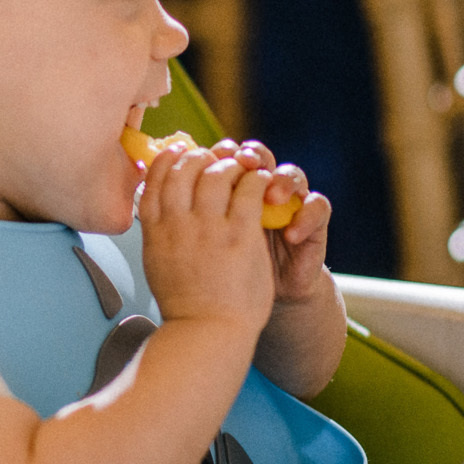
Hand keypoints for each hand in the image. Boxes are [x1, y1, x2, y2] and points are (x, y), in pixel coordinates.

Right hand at [137, 144, 275, 336]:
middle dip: (201, 156)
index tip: (181, 153)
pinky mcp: (240, 235)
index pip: (155, 178)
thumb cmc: (185, 303)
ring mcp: (209, 228)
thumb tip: (153, 205)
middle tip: (215, 159)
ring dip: (231, 164)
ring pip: (217, 172)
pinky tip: (261, 182)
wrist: (207, 332)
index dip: (169, 159)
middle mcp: (178, 224)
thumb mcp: (155, 262)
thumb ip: (155, 231)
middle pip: (184, 168)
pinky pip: (249, 189)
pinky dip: (256, 179)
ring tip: (241, 169)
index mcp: (155, 230)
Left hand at [196, 139, 331, 301]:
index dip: (221, 152)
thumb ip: (182, 207)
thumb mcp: (196, 238)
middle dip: (251, 156)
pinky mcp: (312, 225)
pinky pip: (318, 208)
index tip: (210, 158)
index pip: (228, 154)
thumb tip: (145, 174)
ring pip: (293, 174)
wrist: (243, 311)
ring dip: (282, 180)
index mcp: (228, 189)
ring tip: (272, 197)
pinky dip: (306, 216)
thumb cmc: (217, 270)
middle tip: (243, 164)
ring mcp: (288, 205)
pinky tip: (291, 234)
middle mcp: (259, 190)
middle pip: (260, 156)